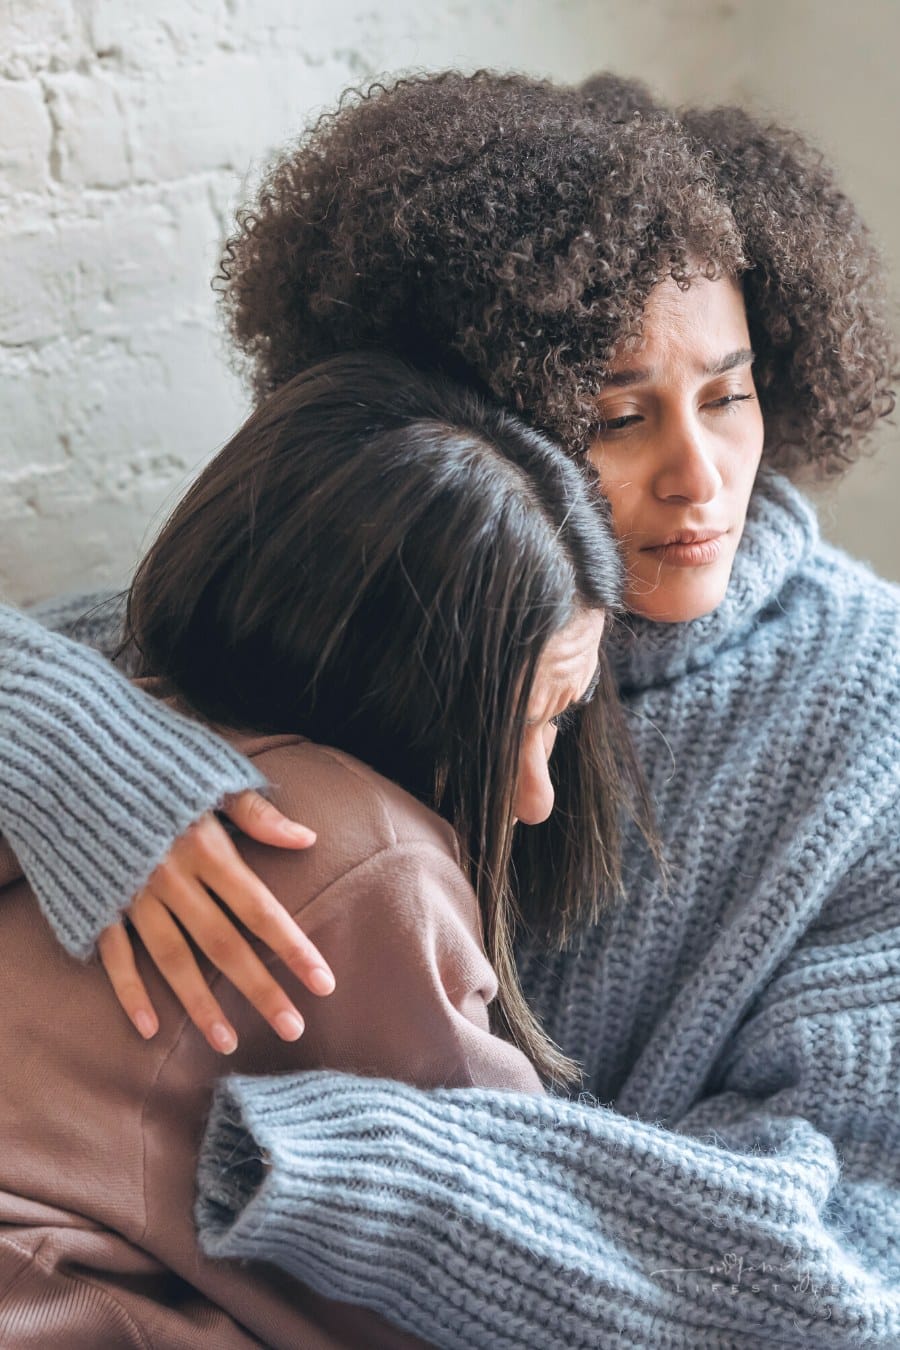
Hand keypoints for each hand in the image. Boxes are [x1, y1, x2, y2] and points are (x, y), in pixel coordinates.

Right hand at [97, 790, 333, 1053]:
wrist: (75, 758)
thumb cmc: (156, 765)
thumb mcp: (212, 776)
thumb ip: (257, 813)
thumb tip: (307, 838)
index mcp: (206, 847)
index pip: (260, 909)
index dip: (293, 948)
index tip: (323, 984)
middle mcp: (172, 878)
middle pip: (223, 944)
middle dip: (259, 989)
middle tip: (292, 1028)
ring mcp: (133, 895)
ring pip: (171, 959)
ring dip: (201, 1003)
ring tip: (228, 1042)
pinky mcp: (98, 903)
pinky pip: (115, 955)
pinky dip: (130, 993)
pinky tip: (151, 1029)